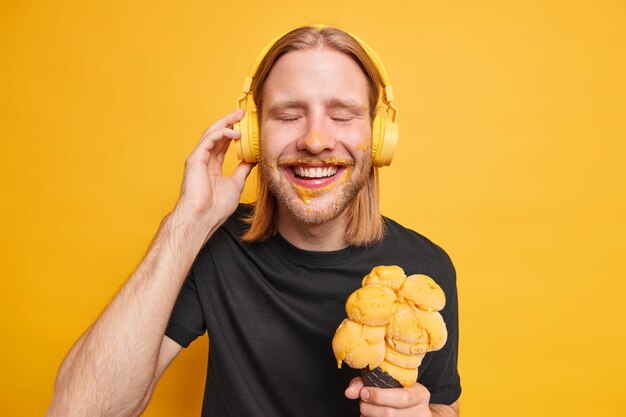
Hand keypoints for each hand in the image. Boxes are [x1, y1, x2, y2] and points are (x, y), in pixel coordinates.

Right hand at [175, 109, 253, 231]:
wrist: (203, 218)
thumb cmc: (216, 207)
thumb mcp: (235, 184)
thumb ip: (242, 170)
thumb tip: (251, 160)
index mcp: (211, 166)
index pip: (223, 143)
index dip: (233, 132)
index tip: (246, 125)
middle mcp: (203, 159)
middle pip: (216, 134)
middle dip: (229, 122)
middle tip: (241, 113)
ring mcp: (198, 158)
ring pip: (211, 133)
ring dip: (225, 122)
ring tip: (238, 115)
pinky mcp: (195, 159)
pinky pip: (209, 140)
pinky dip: (222, 133)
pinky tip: (235, 132)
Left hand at [345, 377, 431, 416]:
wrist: (415, 411)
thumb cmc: (399, 394)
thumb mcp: (388, 383)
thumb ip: (366, 383)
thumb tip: (350, 392)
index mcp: (420, 395)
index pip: (402, 398)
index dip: (379, 396)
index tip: (364, 393)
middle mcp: (421, 412)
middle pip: (390, 414)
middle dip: (369, 409)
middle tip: (363, 404)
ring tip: (366, 412)